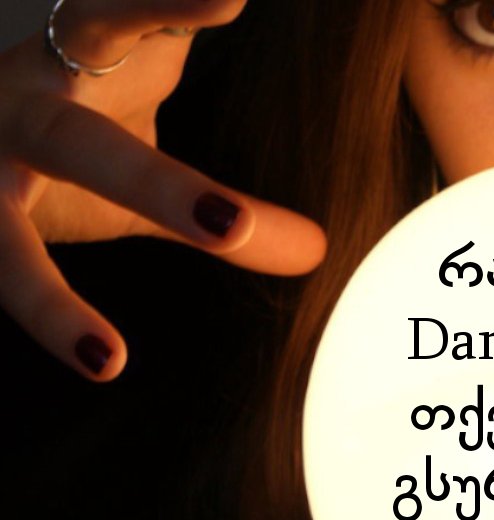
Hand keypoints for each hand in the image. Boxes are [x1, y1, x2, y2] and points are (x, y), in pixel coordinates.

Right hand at [0, 0, 325, 381]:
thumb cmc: (65, 133)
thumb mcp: (140, 151)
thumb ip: (215, 204)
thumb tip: (316, 252)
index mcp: (76, 61)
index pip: (120, 20)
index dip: (170, 7)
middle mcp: (21, 105)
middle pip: (81, 147)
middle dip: (155, 190)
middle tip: (231, 228)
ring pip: (4, 237)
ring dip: (51, 301)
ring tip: (109, 359)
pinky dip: (42, 320)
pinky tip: (99, 363)